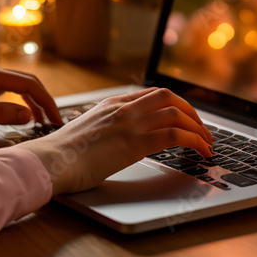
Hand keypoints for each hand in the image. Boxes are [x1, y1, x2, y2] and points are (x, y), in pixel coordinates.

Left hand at [0, 63, 61, 133]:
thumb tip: (29, 114)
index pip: (29, 84)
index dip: (46, 102)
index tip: (56, 121)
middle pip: (27, 83)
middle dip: (44, 101)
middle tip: (56, 122)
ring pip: (17, 88)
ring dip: (33, 103)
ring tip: (44, 121)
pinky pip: (6, 93)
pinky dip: (19, 104)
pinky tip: (22, 116)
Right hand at [17, 87, 213, 194]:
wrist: (49, 162)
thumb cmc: (62, 155)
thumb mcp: (87, 133)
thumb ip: (105, 130)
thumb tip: (116, 142)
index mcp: (112, 104)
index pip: (153, 94)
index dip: (175, 104)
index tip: (186, 117)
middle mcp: (123, 108)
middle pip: (170, 97)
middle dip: (192, 112)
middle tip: (202, 129)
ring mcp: (130, 123)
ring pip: (177, 114)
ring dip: (199, 128)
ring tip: (207, 143)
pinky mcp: (134, 143)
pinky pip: (175, 135)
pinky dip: (194, 141)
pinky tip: (201, 151)